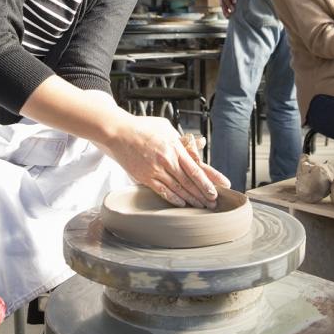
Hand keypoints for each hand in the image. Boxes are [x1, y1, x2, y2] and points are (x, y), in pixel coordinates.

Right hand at [107, 116, 227, 207]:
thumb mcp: (165, 127)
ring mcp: (155, 170)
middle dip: (202, 194)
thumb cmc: (142, 128)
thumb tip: (197, 143)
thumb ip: (181, 138)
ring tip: (201, 206)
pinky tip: (182, 204)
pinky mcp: (144, 177)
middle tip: (212, 203)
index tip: (215, 190)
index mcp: (174, 147)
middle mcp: (166, 160)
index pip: (194, 168)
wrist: (118, 133)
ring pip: (177, 189)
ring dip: (190, 199)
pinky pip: (162, 191)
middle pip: (188, 181)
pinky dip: (173, 199)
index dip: (207, 182)